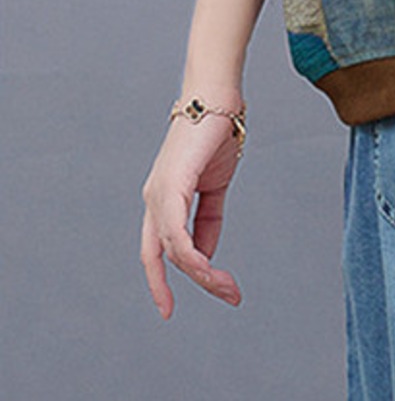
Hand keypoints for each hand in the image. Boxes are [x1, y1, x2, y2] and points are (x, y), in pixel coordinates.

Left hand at [140, 110, 244, 316]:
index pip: (155, 249)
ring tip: (229, 287)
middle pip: (163, 256)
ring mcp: (158, 194)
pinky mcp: (171, 186)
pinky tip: (208, 270)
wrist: (218, 98)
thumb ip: (207, 218)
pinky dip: (193, 257)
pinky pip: (177, 234)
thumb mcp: (215, 184)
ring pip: (173, 251)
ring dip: (203, 274)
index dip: (161, 281)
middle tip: (228, 295)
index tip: (171, 308)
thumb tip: (204, 253)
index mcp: (162, 198)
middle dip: (192, 283)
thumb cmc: (216, 134)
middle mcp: (153, 200)